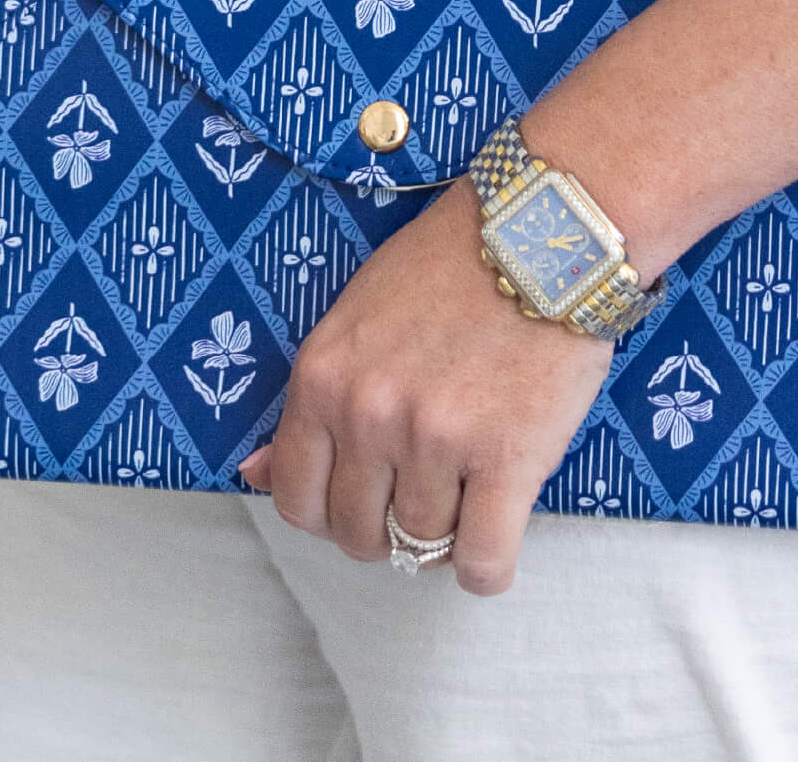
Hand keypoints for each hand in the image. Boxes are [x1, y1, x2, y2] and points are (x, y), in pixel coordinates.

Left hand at [238, 182, 610, 594]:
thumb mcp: (356, 317)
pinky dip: (488, 565)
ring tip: (472, 483)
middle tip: (425, 490)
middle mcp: (369, 414)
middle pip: (356, 533)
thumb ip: (311, 401)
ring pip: (423, 546)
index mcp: (323, 377)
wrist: (544, 232)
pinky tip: (499, 529)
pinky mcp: (507, 458)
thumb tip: (254, 474)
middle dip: (387, 528)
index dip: (330, 511)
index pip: (295, 497)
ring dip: (446, 532)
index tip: (365, 496)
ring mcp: (436, 439)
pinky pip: (484, 562)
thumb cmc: (451, 265)